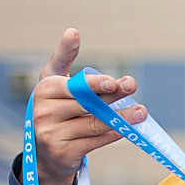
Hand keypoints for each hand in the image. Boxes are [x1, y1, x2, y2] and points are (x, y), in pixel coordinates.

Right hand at [31, 30, 144, 184]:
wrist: (45, 152)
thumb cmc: (55, 108)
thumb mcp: (54, 82)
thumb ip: (64, 57)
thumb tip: (73, 31)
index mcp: (44, 90)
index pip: (74, 86)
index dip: (94, 84)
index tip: (113, 82)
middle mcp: (43, 111)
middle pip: (87, 103)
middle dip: (113, 95)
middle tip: (132, 87)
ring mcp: (51, 133)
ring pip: (94, 123)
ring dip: (121, 117)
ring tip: (141, 111)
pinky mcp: (63, 152)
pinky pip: (95, 141)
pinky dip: (113, 133)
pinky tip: (127, 129)